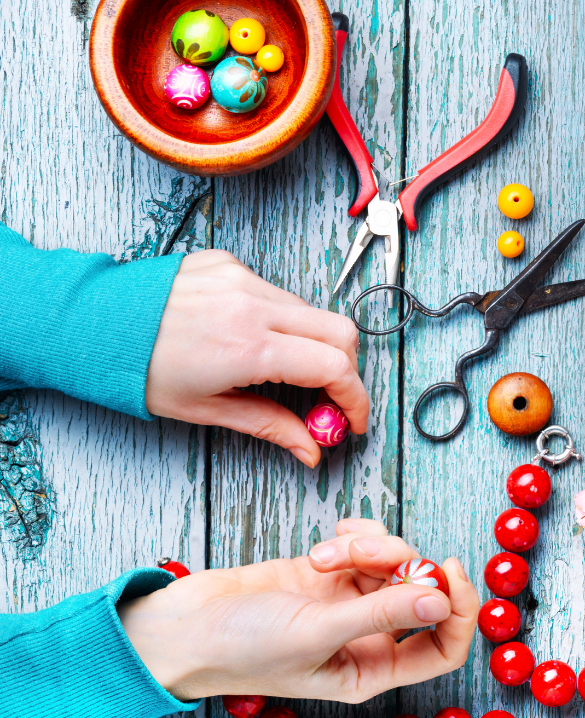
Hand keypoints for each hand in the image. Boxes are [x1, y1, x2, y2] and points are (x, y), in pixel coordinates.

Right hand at [119, 519, 478, 702]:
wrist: (185, 624)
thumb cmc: (242, 648)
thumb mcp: (316, 633)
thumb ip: (381, 615)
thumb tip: (441, 601)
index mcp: (373, 669)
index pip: (444, 647)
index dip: (460, 611)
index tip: (449, 570)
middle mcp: (370, 637)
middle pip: (422, 591)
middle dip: (401, 564)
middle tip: (369, 554)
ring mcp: (351, 601)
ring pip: (394, 561)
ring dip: (367, 546)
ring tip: (325, 552)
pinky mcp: (332, 572)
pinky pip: (370, 544)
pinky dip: (356, 535)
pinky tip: (329, 539)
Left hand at [145, 250, 369, 466]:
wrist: (92, 324)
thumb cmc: (141, 370)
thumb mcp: (208, 409)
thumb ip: (271, 426)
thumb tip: (311, 450)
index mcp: (249, 347)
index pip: (335, 367)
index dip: (355, 398)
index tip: (352, 420)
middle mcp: (253, 305)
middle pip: (341, 332)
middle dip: (347, 370)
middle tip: (329, 399)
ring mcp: (243, 278)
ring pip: (311, 312)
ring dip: (313, 344)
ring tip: (285, 372)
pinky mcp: (229, 264)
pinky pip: (277, 293)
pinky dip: (281, 320)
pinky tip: (251, 337)